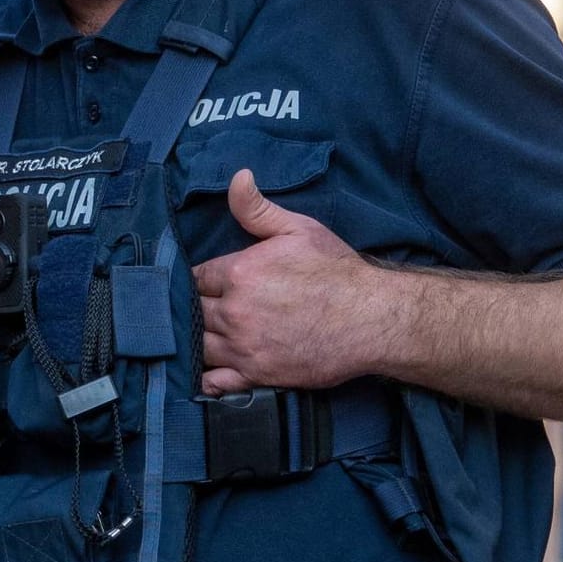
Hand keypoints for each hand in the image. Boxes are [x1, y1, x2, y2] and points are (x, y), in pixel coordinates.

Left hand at [193, 169, 389, 394]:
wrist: (369, 318)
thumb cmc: (336, 271)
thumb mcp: (298, 229)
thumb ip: (257, 209)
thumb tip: (237, 178)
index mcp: (239, 273)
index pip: (195, 277)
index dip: (196, 280)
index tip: (203, 283)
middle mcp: (234, 311)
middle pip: (192, 312)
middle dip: (193, 308)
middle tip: (200, 309)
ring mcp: (244, 347)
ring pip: (198, 345)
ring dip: (195, 340)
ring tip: (199, 336)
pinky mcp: (257, 375)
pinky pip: (216, 383)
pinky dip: (205, 380)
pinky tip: (202, 375)